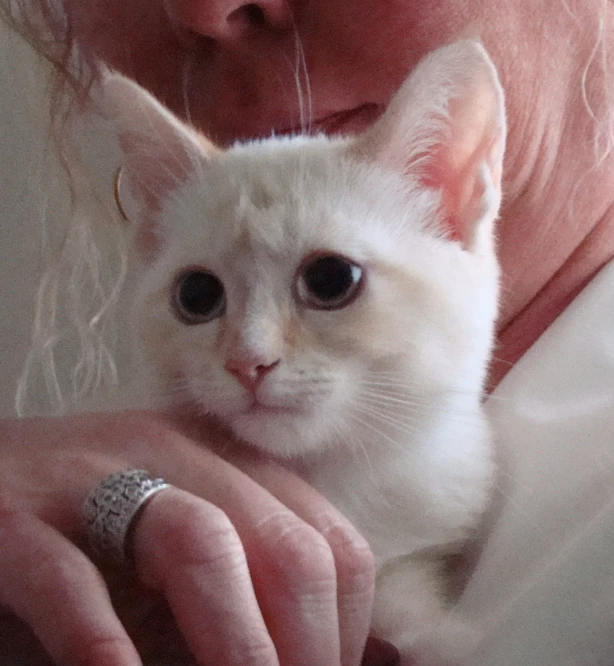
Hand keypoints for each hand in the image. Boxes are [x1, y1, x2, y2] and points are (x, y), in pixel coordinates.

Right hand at [0, 410, 375, 664]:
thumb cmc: (84, 529)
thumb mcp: (175, 548)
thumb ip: (236, 588)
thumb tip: (333, 655)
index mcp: (219, 459)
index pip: (325, 534)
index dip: (344, 622)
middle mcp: (170, 455)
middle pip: (284, 540)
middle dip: (307, 643)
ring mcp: (93, 475)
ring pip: (202, 542)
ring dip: (238, 644)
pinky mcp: (15, 515)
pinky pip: (72, 576)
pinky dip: (106, 646)